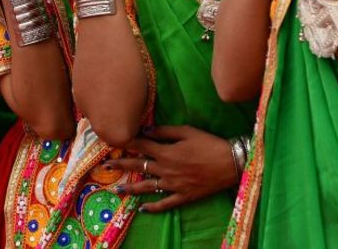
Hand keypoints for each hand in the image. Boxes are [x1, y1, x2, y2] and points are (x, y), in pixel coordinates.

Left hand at [105, 125, 236, 212]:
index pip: (141, 146)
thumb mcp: (188, 131)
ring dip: (131, 188)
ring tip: (117, 189)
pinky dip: (153, 207)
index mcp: (166, 152)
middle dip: (121, 164)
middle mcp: (166, 170)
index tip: (114, 141)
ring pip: (147, 187)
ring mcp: (173, 185)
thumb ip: (166, 130)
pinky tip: (142, 208)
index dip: (127, 143)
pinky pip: (165, 204)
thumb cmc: (210, 144)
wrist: (231, 164)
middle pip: (139, 166)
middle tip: (106, 165)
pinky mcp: (183, 196)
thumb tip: (147, 130)